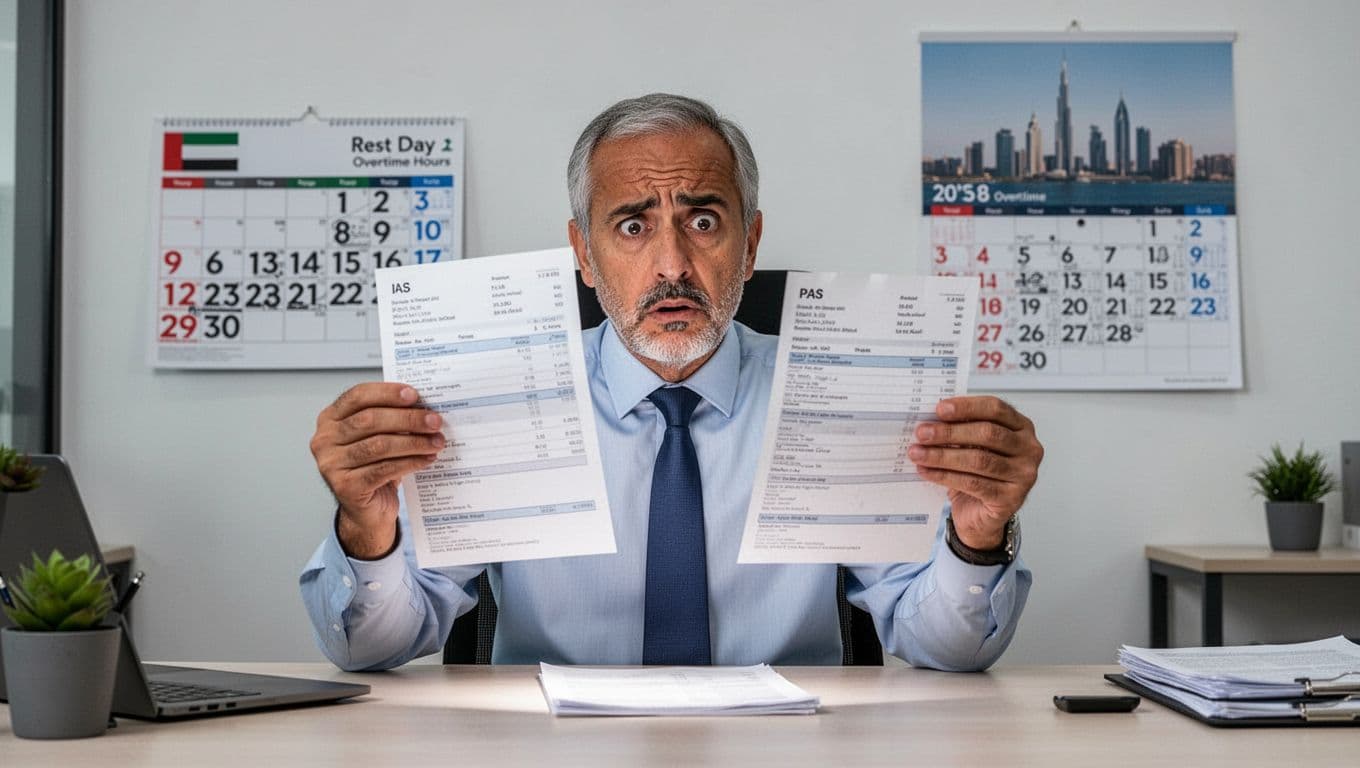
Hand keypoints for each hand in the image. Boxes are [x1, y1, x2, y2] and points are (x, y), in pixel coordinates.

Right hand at [310, 383, 444, 557]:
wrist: (366, 510)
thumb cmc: (374, 467)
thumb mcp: (378, 437)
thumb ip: (390, 418)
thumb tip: (423, 406)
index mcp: (330, 419)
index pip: (357, 396)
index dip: (386, 393)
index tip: (414, 395)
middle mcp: (324, 440)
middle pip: (370, 420)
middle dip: (407, 419)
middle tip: (434, 421)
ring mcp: (331, 464)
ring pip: (379, 445)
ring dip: (414, 442)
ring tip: (436, 442)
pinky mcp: (345, 487)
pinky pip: (384, 469)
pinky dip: (410, 462)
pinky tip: (427, 459)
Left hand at [908, 396, 1042, 550]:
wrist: (981, 514)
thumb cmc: (977, 473)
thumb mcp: (971, 445)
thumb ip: (960, 429)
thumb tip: (931, 419)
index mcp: (1021, 427)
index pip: (996, 409)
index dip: (967, 407)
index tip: (940, 409)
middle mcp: (1029, 449)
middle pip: (988, 433)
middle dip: (949, 432)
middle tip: (922, 433)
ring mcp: (1024, 475)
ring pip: (978, 460)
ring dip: (942, 455)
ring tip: (917, 453)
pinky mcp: (1010, 498)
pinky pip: (973, 483)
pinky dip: (945, 476)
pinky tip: (927, 471)